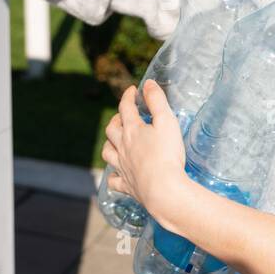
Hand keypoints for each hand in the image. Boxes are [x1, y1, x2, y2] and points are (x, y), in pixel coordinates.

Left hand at [102, 80, 187, 219]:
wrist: (163, 190)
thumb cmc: (167, 155)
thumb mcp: (167, 122)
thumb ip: (157, 101)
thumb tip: (148, 83)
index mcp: (132, 130)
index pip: (126, 108)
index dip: (128, 96)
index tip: (132, 90)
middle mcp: (123, 147)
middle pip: (112, 130)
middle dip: (116, 119)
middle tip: (123, 116)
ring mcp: (122, 167)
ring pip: (108, 152)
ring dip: (109, 144)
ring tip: (115, 141)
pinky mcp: (127, 185)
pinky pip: (114, 180)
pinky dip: (113, 176)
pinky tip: (116, 175)